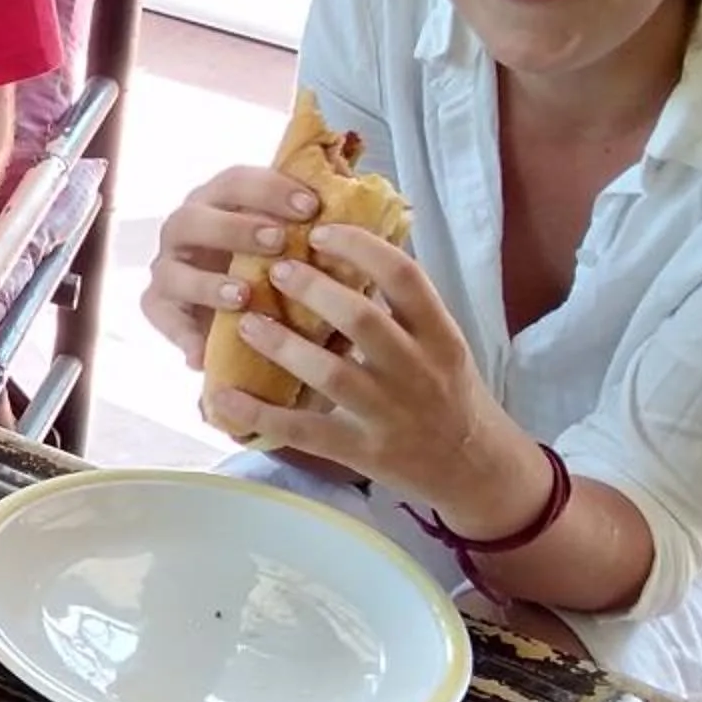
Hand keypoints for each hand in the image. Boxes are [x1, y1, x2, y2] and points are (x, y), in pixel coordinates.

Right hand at [139, 164, 324, 368]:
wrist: (254, 328)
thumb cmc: (282, 272)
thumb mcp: (303, 247)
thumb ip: (319, 228)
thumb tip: (364, 201)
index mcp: (220, 202)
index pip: (236, 181)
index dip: (270, 189)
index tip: (311, 207)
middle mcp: (187, 229)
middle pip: (194, 217)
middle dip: (235, 228)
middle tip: (279, 242)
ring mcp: (169, 268)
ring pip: (172, 269)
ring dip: (208, 282)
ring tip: (245, 296)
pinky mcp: (159, 307)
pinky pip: (162, 319)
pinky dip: (182, 336)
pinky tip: (206, 354)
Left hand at [203, 224, 543, 529]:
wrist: (476, 469)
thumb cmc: (450, 393)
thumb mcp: (442, 344)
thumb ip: (404, 307)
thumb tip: (350, 250)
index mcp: (440, 336)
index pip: (406, 278)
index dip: (361, 248)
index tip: (320, 232)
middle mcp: (418, 371)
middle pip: (363, 320)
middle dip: (314, 290)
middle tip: (275, 269)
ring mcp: (390, 414)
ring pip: (331, 374)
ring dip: (282, 344)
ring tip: (245, 321)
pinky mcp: (364, 451)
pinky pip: (306, 431)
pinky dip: (261, 413)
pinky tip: (224, 396)